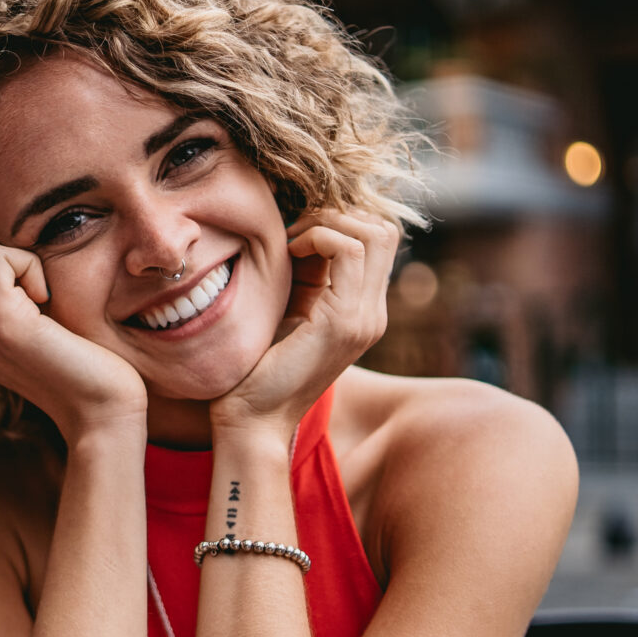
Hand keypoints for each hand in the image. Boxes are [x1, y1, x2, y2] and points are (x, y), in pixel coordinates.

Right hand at [0, 234, 146, 441]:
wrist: (100, 411)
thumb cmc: (79, 362)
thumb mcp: (30, 326)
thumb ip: (3, 297)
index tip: (21, 288)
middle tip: (29, 286)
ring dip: (8, 258)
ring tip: (37, 295)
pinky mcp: (3, 325)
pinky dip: (26, 264)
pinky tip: (46, 299)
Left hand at [213, 209, 399, 436]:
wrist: (252, 421)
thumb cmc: (254, 369)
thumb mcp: (286, 312)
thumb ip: (304, 279)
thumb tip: (297, 233)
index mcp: (362, 311)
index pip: (378, 242)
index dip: (338, 223)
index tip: (294, 237)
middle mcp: (373, 314)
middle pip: (385, 231)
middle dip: (337, 215)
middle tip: (294, 233)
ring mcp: (366, 319)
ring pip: (376, 234)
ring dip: (327, 224)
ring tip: (291, 244)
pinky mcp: (346, 322)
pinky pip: (349, 251)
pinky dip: (317, 238)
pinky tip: (289, 255)